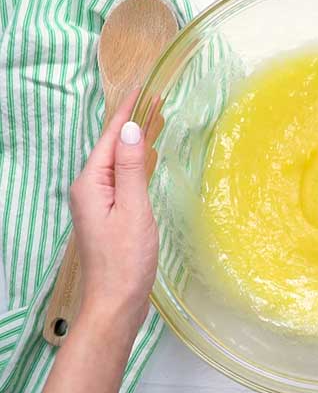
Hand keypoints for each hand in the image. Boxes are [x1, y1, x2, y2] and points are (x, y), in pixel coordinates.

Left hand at [69, 90, 157, 328]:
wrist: (116, 302)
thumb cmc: (126, 260)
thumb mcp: (133, 209)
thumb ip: (131, 169)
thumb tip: (131, 130)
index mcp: (91, 184)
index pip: (111, 138)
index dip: (126, 112)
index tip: (141, 89)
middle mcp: (88, 189)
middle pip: (112, 147)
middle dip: (131, 122)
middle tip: (154, 100)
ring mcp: (97, 203)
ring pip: (117, 162)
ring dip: (134, 141)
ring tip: (153, 121)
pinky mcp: (108, 214)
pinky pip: (121, 178)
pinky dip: (135, 162)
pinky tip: (144, 159)